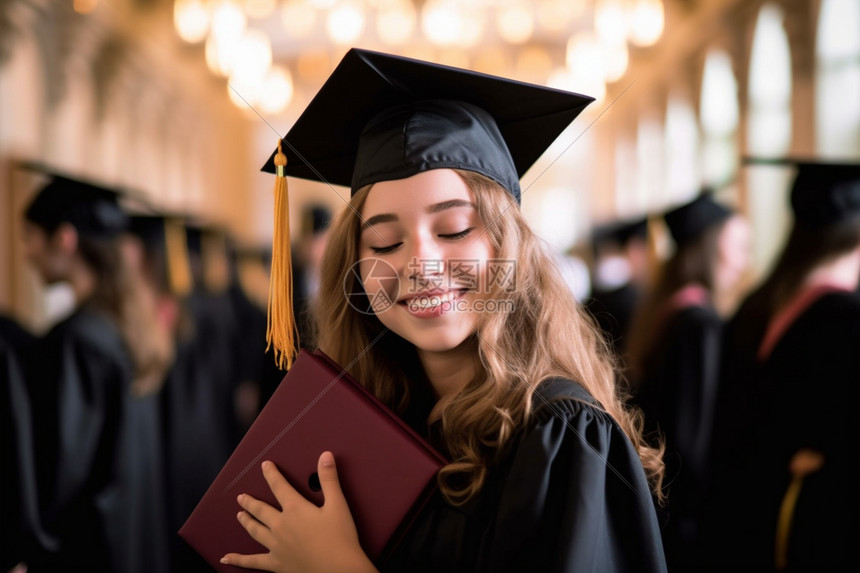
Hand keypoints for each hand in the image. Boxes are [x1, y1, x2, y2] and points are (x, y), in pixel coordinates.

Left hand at [220, 452, 376, 572]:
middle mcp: (281, 526)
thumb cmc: (340, 539)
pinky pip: (252, 561)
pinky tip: (227, 558)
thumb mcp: (338, 505)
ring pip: (255, 530)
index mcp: (295, 509)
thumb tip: (325, 456)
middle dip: (250, 501)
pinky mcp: (276, 563)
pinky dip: (238, 559)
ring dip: (246, 521)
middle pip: (261, 510)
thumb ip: (329, 479)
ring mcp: (276, 546)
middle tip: (242, 496)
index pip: (279, 486)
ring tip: (239, 515)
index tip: (265, 466)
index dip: (271, 474)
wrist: (339, 570)